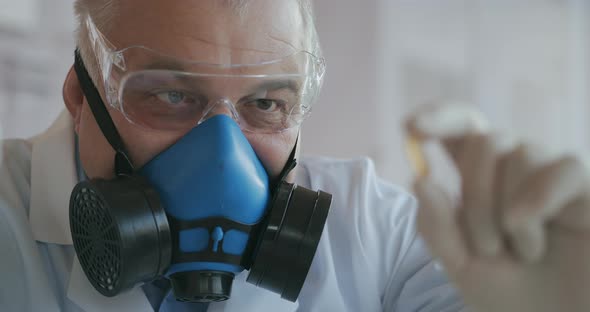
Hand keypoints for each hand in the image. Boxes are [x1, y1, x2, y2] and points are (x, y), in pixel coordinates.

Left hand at [406, 105, 589, 311]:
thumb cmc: (510, 293)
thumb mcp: (460, 264)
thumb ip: (437, 226)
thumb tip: (420, 178)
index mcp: (481, 179)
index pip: (462, 128)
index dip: (440, 117)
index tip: (411, 126)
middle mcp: (515, 169)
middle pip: (484, 142)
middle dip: (475, 195)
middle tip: (487, 248)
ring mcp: (551, 175)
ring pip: (519, 154)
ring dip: (506, 212)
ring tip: (522, 253)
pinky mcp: (585, 189)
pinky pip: (562, 169)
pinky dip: (537, 200)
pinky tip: (529, 234)